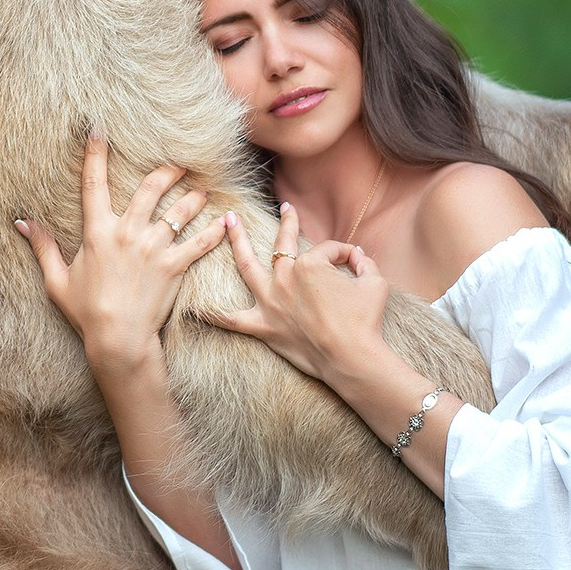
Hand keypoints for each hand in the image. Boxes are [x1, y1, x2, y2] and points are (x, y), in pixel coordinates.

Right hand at [16, 134, 223, 372]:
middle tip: (179, 162)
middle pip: (151, 188)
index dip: (96, 154)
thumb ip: (42, 247)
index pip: (93, 184)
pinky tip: (224, 220)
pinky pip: (199, 242)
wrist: (118, 339)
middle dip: (167, 170)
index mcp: (98, 232)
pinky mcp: (174, 266)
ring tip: (203, 189)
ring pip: (179, 210)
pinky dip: (214, 230)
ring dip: (193, 196)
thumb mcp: (57, 280)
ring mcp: (154, 248)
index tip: (99, 130)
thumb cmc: (86, 312)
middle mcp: (128, 233)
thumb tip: (21, 222)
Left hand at [206, 202, 392, 386]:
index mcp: (309, 263)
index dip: (343, 254)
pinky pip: (233, 320)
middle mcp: (284, 277)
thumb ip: (363, 262)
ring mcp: (270, 301)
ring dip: (236, 241)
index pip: (327, 249)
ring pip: (246, 266)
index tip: (353, 262)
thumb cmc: (365, 320)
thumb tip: (356, 254)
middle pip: (282, 244)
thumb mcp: (374, 281)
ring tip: (226, 222)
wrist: (353, 358)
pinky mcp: (264, 327)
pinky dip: (214, 315)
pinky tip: (195, 308)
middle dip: (286, 224)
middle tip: (285, 210)